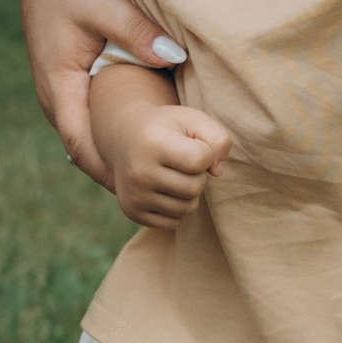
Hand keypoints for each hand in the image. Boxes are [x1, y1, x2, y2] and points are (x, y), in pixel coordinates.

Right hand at [21, 0, 184, 185]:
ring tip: (152, 176)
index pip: (81, 144)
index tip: (140, 189)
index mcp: (58, 85)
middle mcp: (54, 95)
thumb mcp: (102, 2)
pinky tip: (139, 144)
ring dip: (113, 154)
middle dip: (115, 171)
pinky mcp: (70, 82)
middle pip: (84, 148)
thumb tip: (172, 58)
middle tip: (156, 192)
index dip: (109, 170)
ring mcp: (60, 91)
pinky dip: (110, 134)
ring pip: (87, 135)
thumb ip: (135, 30)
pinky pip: (89, 119)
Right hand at [109, 99, 232, 228]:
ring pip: (187, 208)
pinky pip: (174, 222)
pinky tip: (165, 189)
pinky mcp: (133, 212)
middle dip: (198, 175)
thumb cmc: (166, 128)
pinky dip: (177, 208)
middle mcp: (140, 172)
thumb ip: (218, 139)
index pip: (200, 159)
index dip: (205, 152)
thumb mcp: (194, 120)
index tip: (192, 145)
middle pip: (195, 187)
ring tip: (174, 175)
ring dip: (189, 193)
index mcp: (153, 144)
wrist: (123, 138)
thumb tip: (217, 172)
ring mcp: (134, 195)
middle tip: (183, 162)